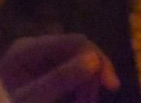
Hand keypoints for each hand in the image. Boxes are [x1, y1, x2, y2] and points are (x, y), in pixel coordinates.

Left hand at [0, 34, 118, 102]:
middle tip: (93, 102)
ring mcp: (35, 62)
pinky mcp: (38, 75)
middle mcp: (33, 49)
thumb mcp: (31, 100)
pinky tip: (77, 100)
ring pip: (75, 64)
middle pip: (77, 52)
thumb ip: (60, 79)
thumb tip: (94, 59)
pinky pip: (66, 75)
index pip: (75, 42)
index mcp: (28, 49)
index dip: (98, 59)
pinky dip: (76, 89)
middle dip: (91, 76)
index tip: (112, 85)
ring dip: (85, 85)